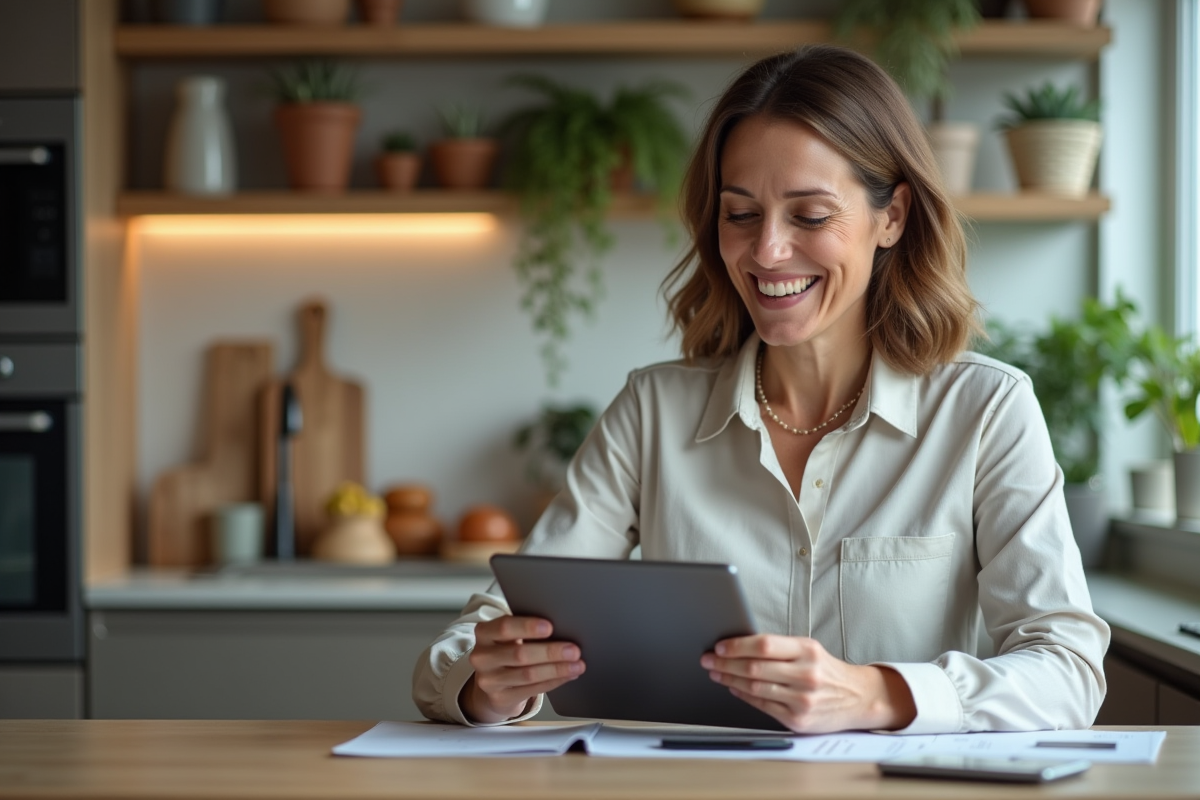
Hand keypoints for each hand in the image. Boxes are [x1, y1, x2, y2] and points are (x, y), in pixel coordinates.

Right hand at [460, 615, 584, 723]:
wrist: (491, 682)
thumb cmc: (506, 650)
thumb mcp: (508, 636)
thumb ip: (525, 630)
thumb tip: (561, 628)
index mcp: (484, 633)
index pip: (504, 627)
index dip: (527, 627)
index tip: (550, 627)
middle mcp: (482, 657)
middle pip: (519, 654)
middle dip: (550, 652)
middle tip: (573, 650)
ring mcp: (489, 680)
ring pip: (528, 674)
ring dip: (557, 669)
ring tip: (577, 665)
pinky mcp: (500, 698)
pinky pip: (532, 690)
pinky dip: (553, 681)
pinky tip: (567, 675)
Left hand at [701, 635, 915, 732]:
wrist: (858, 698)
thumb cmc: (826, 670)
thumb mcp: (809, 650)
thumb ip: (778, 648)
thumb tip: (738, 645)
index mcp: (807, 650)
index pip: (763, 645)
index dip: (737, 645)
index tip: (719, 646)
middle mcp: (806, 674)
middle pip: (754, 667)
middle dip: (725, 663)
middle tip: (708, 659)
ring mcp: (802, 699)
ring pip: (755, 688)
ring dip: (729, 679)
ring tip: (716, 673)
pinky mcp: (798, 720)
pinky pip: (762, 706)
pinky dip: (744, 696)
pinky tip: (734, 688)